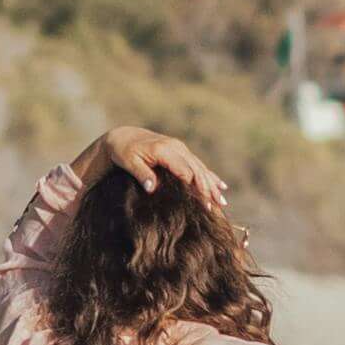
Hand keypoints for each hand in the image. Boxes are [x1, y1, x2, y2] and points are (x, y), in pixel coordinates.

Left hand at [99, 124, 224, 205]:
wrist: (123, 136)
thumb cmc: (123, 151)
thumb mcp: (129, 162)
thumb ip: (142, 174)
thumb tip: (152, 188)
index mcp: (165, 150)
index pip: (186, 172)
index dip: (194, 189)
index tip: (200, 205)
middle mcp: (176, 147)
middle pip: (197, 170)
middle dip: (207, 189)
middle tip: (214, 208)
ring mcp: (180, 148)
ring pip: (201, 168)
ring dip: (212, 185)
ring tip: (222, 202)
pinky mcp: (181, 151)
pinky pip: (198, 164)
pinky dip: (210, 176)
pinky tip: (221, 185)